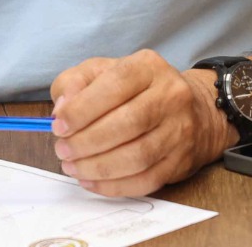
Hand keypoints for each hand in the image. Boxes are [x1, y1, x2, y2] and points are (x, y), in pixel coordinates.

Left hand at [49, 50, 236, 196]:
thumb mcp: (103, 72)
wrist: (192, 111)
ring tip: (73, 167)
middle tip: (62, 150)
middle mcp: (171, 95)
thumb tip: (61, 109)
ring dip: (98, 167)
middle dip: (87, 142)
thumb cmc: (137, 90)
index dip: (83, 108)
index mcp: (148, 67)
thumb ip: (75, 83)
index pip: (115, 85)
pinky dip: (114, 185)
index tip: (59, 126)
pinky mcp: (182, 160)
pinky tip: (92, 180)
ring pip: (137, 156)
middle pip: (127, 123)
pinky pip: (146, 180)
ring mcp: (180, 129)